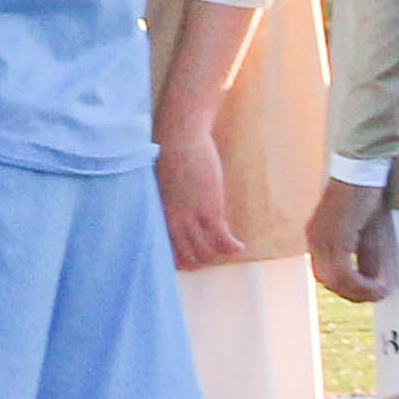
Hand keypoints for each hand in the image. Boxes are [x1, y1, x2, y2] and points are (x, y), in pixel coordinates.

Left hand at [156, 131, 245, 267]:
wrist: (178, 137)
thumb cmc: (168, 155)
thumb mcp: (163, 185)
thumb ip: (168, 202)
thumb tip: (176, 209)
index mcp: (159, 216)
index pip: (167, 251)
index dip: (180, 260)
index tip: (190, 261)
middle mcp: (173, 223)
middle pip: (187, 257)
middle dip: (200, 261)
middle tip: (212, 256)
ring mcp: (191, 218)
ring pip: (206, 252)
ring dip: (218, 255)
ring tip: (226, 249)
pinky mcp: (210, 210)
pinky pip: (222, 239)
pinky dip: (232, 246)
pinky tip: (240, 245)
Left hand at [306, 178, 394, 305]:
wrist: (362, 172)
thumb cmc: (365, 196)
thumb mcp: (366, 232)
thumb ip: (365, 256)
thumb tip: (371, 278)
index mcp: (317, 238)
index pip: (324, 274)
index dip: (345, 287)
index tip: (367, 291)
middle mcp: (315, 241)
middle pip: (327, 281)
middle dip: (353, 293)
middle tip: (376, 294)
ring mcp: (322, 240)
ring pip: (335, 280)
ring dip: (359, 292)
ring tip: (380, 291)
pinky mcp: (334, 237)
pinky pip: (344, 272)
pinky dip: (361, 284)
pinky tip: (378, 285)